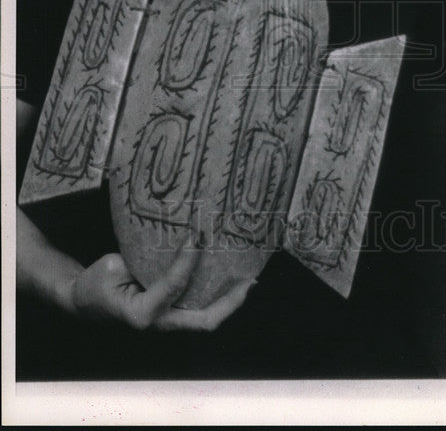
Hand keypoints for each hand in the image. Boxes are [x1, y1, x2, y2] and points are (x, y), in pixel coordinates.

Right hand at [70, 244, 252, 331]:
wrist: (81, 302)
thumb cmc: (94, 284)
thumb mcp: (112, 267)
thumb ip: (142, 261)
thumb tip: (178, 246)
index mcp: (140, 314)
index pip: (174, 285)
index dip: (188, 259)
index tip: (198, 233)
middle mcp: (158, 324)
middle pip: (204, 321)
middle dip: (230, 301)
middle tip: (250, 279)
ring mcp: (166, 323)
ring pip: (204, 318)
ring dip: (227, 301)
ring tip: (248, 279)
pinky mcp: (168, 315)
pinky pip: (196, 309)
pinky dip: (214, 297)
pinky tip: (227, 278)